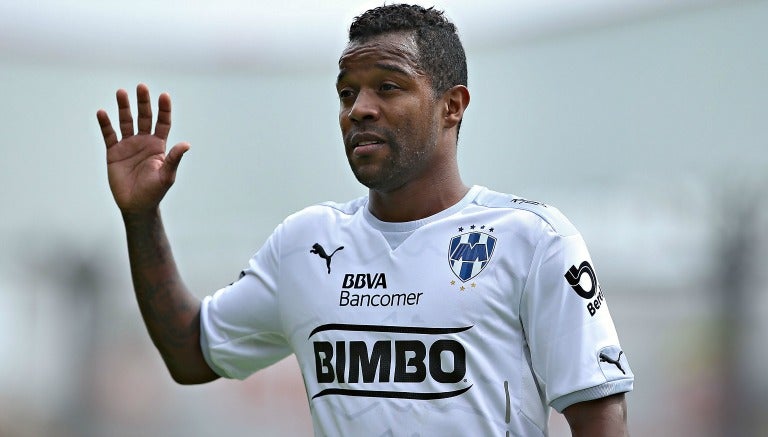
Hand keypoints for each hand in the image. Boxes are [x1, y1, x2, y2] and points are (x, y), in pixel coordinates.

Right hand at [97, 83, 189, 213]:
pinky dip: (105, 124)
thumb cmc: (154, 191)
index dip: (164, 110)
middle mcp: (144, 141)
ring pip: (126, 122)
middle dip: (143, 102)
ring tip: (121, 92)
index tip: (164, 96)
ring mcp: (128, 145)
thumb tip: (186, 144)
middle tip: (141, 86)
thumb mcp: (166, 175)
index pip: (162, 123)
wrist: (136, 205)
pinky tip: (102, 113)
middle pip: (144, 117)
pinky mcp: (113, 152)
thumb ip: (174, 159)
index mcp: (159, 145)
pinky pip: (109, 135)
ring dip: (123, 107)